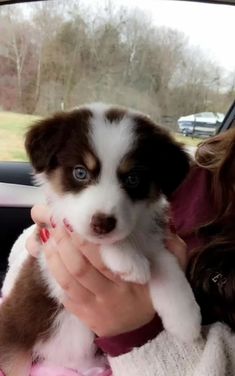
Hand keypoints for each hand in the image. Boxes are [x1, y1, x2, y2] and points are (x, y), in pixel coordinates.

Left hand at [26, 204, 186, 336]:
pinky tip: (50, 257)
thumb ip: (174, 253)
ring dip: (54, 256)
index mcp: (130, 283)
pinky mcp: (82, 315)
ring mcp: (93, 308)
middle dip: (65, 242)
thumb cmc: (150, 297)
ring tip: (50, 236)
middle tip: (58, 223)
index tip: (77, 221)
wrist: (141, 334)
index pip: (104, 259)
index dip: (86, 239)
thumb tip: (168, 232)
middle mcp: (109, 296)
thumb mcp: (169, 276)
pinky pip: (64, 294)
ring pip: (67, 280)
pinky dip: (54, 273)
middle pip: (80, 267)